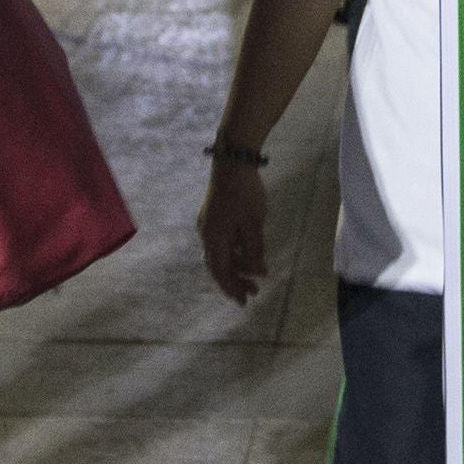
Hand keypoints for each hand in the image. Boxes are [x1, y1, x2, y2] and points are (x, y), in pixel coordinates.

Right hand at [198, 157, 267, 304]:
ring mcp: (208, 224)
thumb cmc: (244, 194)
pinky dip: (234, 251)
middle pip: (218, 266)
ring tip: (256, 273)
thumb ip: (254, 251)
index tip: (244, 301)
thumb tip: (257, 273)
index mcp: (214, 239)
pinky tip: (248, 252)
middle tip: (252, 293)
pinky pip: (222, 242)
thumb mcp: (253, 225)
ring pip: (221, 253)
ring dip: (237, 265)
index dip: (232, 289)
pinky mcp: (213, 216)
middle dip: (234, 281)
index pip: (221, 272)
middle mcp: (206, 235)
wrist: (231, 162)